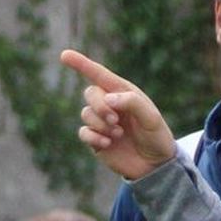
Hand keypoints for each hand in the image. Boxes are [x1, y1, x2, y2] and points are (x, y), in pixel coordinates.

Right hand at [59, 49, 176, 179]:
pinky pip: (83, 133)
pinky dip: (93, 137)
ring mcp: (101, 122)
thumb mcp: (151, 117)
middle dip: (100, 106)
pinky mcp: (96, 140)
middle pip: (90, 93)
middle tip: (115, 120)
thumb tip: (108, 98)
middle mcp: (109, 104)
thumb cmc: (156, 136)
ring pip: (86, 113)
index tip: (64, 55)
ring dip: (101, 124)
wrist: (156, 165)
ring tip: (119, 134)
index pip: (99, 74)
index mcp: (122, 92)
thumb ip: (132, 102)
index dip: (81, 63)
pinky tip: (107, 144)